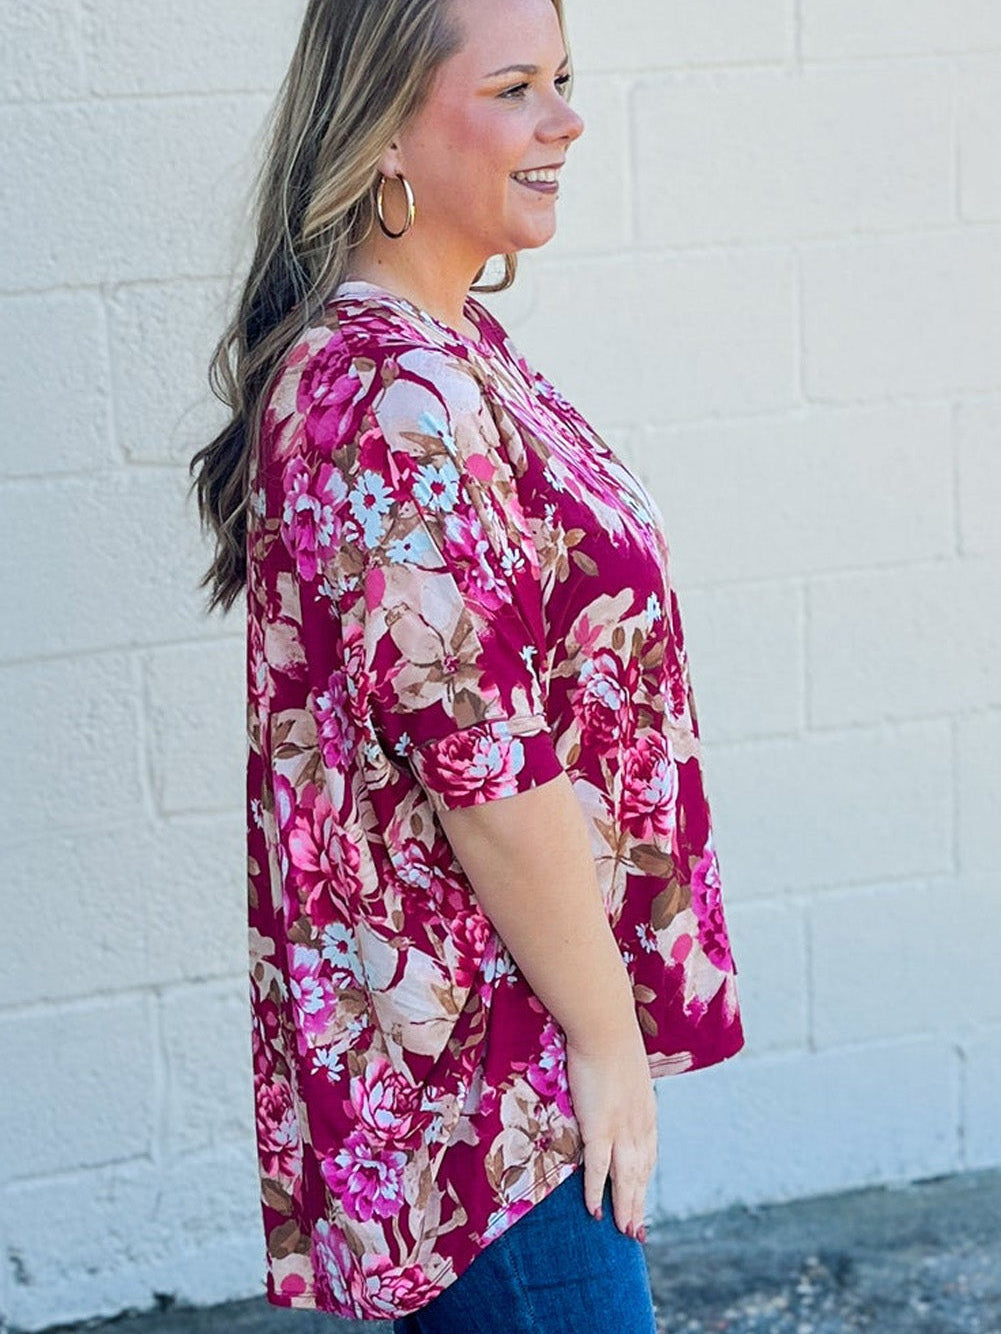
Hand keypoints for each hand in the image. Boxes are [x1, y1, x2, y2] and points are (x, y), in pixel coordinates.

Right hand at [565, 1024, 656, 1239]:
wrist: (604, 1025)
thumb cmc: (609, 1036)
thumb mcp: (623, 1063)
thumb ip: (621, 1081)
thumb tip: (613, 1079)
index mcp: (646, 1109)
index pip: (648, 1152)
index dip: (645, 1178)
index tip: (642, 1195)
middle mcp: (639, 1124)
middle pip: (640, 1172)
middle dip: (638, 1202)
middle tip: (636, 1231)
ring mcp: (620, 1128)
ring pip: (624, 1178)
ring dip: (625, 1206)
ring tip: (623, 1231)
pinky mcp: (599, 1127)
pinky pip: (598, 1169)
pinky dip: (596, 1192)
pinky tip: (594, 1210)